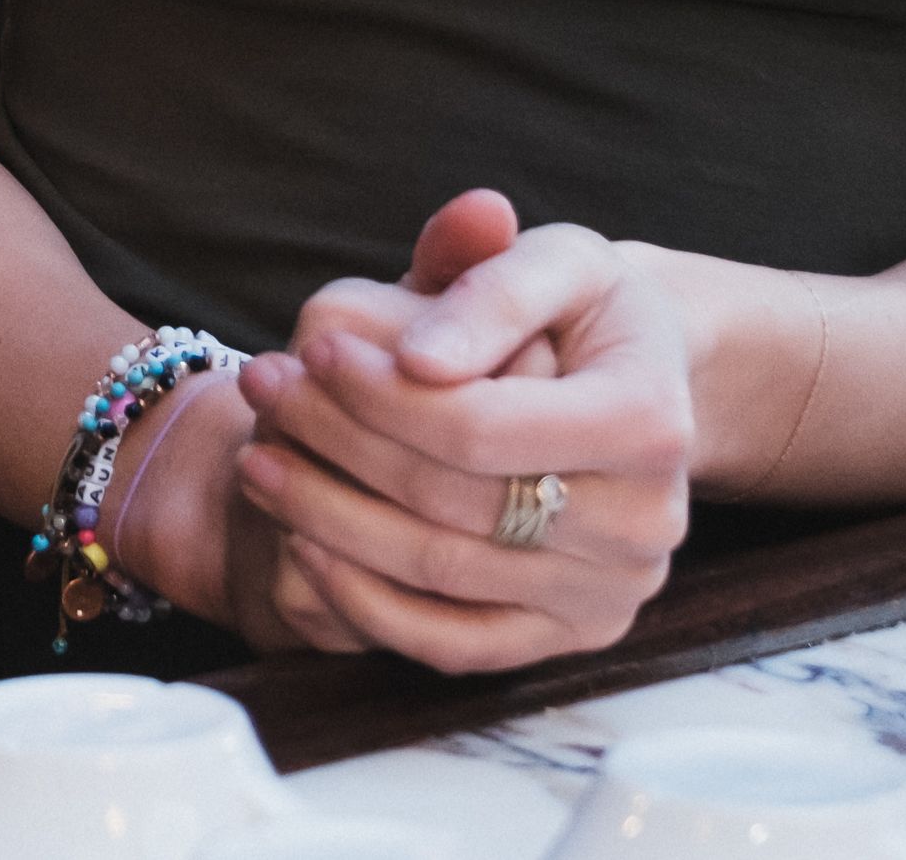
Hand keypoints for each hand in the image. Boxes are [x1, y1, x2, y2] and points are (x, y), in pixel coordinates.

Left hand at [227, 190, 693, 673]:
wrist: (638, 383)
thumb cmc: (584, 310)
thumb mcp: (558, 262)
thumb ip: (491, 290)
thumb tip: (419, 360)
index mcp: (648, 422)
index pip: (480, 426)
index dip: (382, 395)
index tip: (311, 347)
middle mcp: (644, 524)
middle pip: (453, 503)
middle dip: (338, 444)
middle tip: (259, 389)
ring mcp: (608, 593)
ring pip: (441, 576)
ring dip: (329, 520)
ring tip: (257, 460)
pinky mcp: (572, 636)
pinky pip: (456, 644)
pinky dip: (368, 602)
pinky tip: (303, 542)